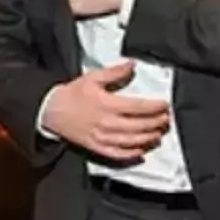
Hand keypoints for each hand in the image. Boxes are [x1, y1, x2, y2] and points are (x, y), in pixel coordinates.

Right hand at [42, 62, 170, 161]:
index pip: (138, 107)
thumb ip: (115, 72)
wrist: (52, 111)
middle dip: (156, 123)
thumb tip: (132, 65)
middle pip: (139, 126)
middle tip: (166, 119)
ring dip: (148, 138)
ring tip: (159, 134)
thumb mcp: (92, 78)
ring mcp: (102, 137)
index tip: (165, 105)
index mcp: (107, 104)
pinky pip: (117, 154)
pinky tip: (141, 151)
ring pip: (131, 141)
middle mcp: (106, 123)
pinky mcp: (97, 147)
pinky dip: (131, 155)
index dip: (155, 107)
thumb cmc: (73, 94)